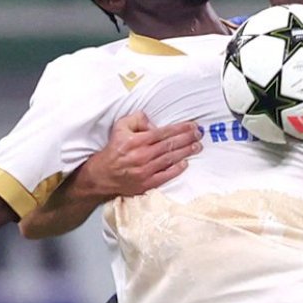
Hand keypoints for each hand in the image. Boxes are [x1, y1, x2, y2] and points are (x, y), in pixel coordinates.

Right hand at [82, 113, 200, 197]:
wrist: (103, 175)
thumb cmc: (114, 150)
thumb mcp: (120, 127)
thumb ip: (137, 119)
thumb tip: (153, 123)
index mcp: (137, 141)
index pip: (163, 132)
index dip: (180, 128)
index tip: (192, 125)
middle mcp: (142, 155)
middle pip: (170, 145)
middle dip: (187, 138)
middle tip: (199, 134)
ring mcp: (145, 171)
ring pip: (170, 159)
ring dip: (186, 152)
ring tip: (197, 146)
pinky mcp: (147, 183)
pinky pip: (165, 176)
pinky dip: (176, 169)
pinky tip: (185, 163)